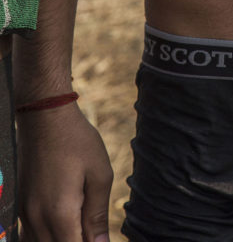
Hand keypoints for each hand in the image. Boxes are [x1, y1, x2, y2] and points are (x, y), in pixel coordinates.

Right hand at [17, 102, 112, 241]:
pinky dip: (44, 237)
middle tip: (91, 231)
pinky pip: (28, 236)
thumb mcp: (99, 174)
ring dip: (60, 240)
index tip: (98, 239)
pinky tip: (61, 226)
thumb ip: (97, 215)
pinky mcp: (20, 205)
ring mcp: (24, 213)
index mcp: (60, 214)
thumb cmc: (77, 141)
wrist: (45, 116)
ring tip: (78, 227)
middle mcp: (37, 219)